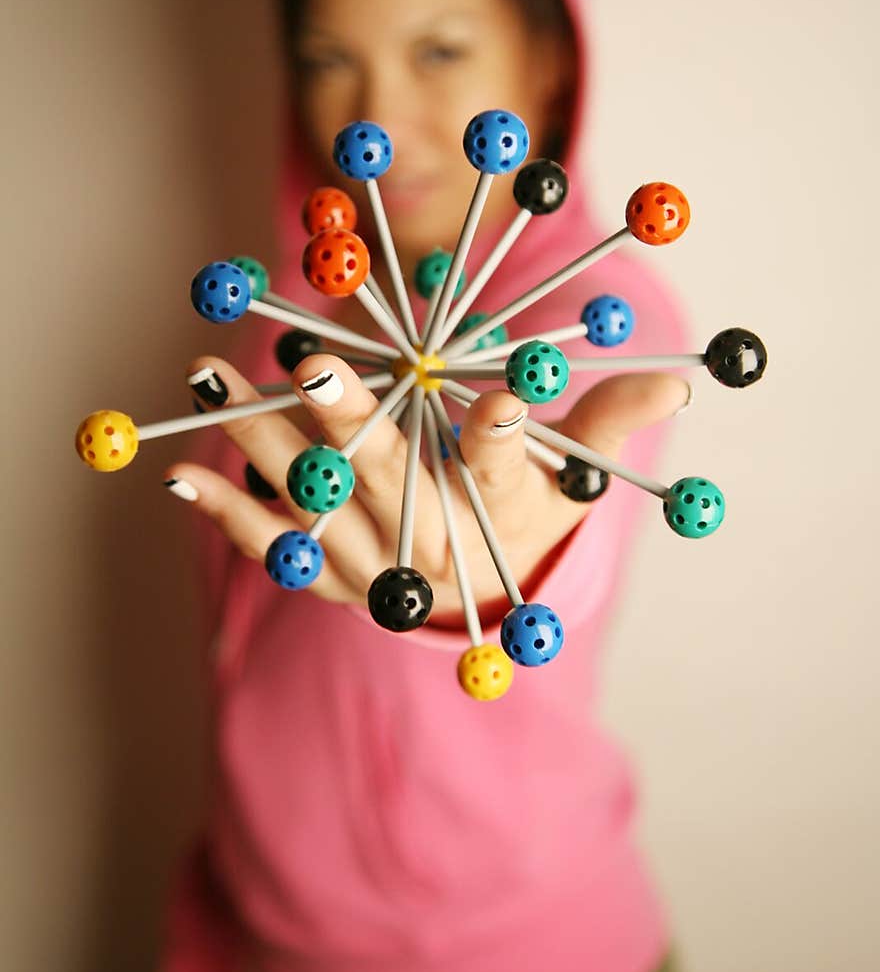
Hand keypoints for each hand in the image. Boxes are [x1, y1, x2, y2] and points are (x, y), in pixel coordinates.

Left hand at [165, 354, 689, 627]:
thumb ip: (607, 422)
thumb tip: (676, 380)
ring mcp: (372, 570)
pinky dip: (226, 512)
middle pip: (390, 481)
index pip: (505, 469)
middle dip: (350, 422)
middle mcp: (432, 547)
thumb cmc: (526, 517)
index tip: (495, 400)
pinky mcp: (328, 580)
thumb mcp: (574, 477)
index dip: (500, 436)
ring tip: (210, 379)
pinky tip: (178, 471)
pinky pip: (271, 547)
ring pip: (313, 501)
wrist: (482, 604)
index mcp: (497, 512)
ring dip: (262, 441)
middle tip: (312, 367)